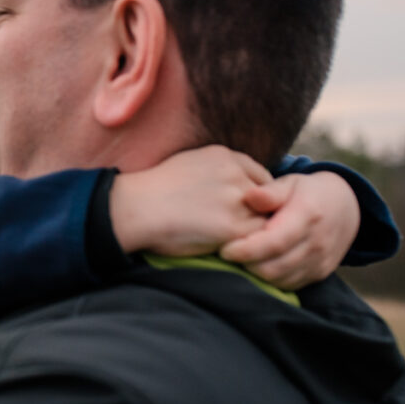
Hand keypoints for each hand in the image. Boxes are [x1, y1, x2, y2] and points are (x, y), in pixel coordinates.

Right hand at [111, 145, 271, 255]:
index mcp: (224, 155)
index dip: (255, 197)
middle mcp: (235, 173)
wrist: (135, 209)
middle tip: (240, 228)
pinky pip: (257, 239)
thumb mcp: (190, 163)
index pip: (261, 177)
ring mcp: (236, 200)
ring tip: (232, 240)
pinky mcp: (233, 227)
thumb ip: (220, 170)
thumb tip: (240, 187)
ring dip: (254, 231)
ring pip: (265, 219)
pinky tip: (227, 247)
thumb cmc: (155, 192)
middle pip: (269, 198)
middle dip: (258, 213)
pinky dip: (248, 246)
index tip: (243, 210)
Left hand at [219, 172, 359, 289]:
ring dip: (255, 273)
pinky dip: (270, 279)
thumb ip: (270, 192)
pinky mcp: (319, 274)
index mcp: (308, 216)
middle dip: (246, 264)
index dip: (246, 250)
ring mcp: (320, 262)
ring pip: (279, 280)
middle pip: (274, 267)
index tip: (224, 250)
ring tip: (240, 258)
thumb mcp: (290, 183)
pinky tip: (257, 264)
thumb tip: (250, 196)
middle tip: (227, 253)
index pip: (274, 243)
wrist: (346, 208)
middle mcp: (317, 243)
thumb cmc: (307, 191)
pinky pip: (289, 285)